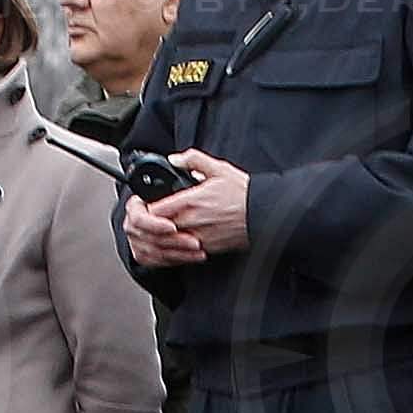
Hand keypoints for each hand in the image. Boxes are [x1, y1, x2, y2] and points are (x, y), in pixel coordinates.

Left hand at [121, 151, 248, 265]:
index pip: (155, 211)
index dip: (147, 208)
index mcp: (191, 201)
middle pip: (158, 229)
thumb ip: (194, 160)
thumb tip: (175, 159)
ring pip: (170, 243)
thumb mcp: (219, 169)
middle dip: (153, 224)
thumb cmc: (244, 193)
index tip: (148, 205)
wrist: (264, 213)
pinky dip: (180, 247)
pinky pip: (185, 252)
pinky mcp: (208, 249)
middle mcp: (192, 221)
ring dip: (165, 237)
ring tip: (166, 230)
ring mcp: (199, 238)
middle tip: (153, 219)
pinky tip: (182, 239)